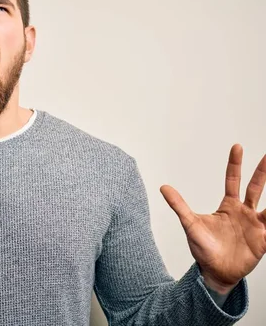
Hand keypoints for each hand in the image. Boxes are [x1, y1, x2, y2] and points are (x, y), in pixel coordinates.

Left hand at [160, 144, 265, 293]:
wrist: (214, 272)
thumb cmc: (203, 248)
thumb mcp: (190, 224)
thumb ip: (179, 205)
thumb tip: (163, 187)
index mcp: (228, 206)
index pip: (233, 180)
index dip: (235, 164)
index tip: (237, 146)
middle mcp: (244, 212)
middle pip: (255, 187)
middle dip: (262, 171)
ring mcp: (255, 225)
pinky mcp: (264, 240)